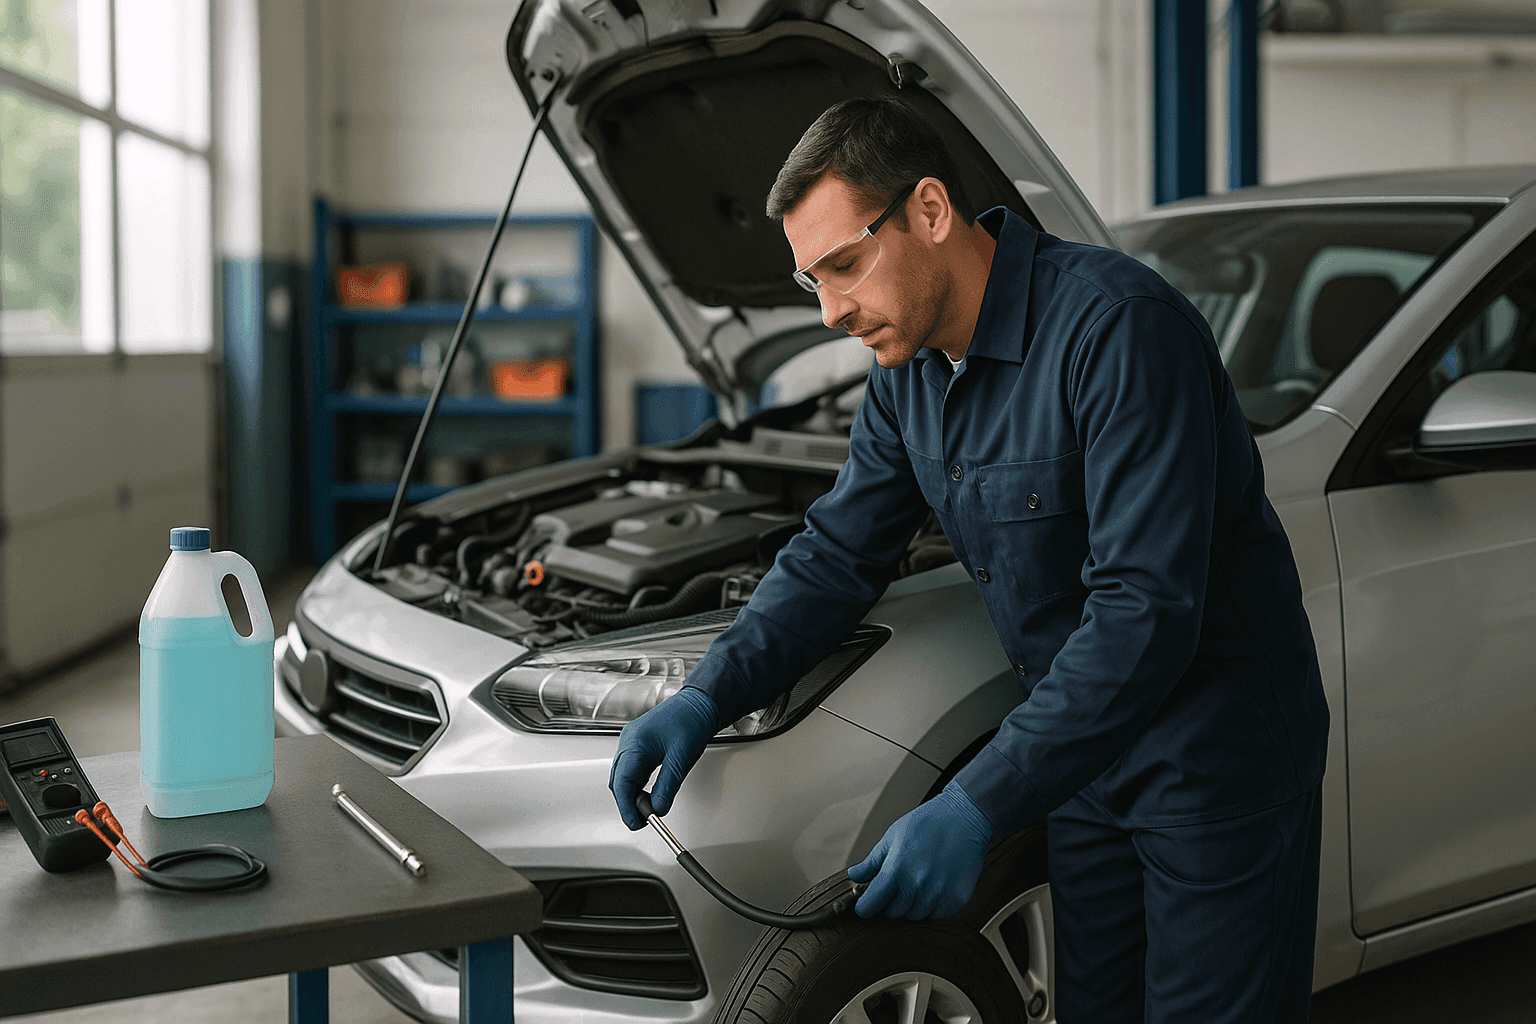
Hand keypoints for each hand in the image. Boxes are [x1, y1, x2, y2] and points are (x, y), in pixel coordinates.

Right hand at [609, 686, 720, 829]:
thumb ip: (667, 786)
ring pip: (623, 777)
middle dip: (628, 803)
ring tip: (648, 808)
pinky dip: (637, 785)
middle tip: (645, 819)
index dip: (627, 808)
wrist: (700, 703)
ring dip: (632, 794)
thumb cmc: (692, 721)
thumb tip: (658, 809)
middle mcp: (629, 742)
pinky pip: (632, 770)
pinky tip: (648, 793)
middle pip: (618, 782)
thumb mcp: (681, 758)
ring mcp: (632, 742)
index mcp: (635, 743)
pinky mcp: (639, 744)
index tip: (637, 823)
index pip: (622, 784)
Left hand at [847, 780, 995, 919]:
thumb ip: (873, 861)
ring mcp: (938, 894)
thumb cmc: (928, 823)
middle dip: (891, 903)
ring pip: (915, 916)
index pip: (871, 905)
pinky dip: (934, 907)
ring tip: (919, 883)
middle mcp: (917, 885)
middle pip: (893, 913)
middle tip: (899, 886)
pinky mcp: (957, 899)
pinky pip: (937, 916)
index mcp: (896, 869)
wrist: (965, 817)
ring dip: (913, 905)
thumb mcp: (893, 836)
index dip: (865, 907)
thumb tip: (854, 876)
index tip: (866, 905)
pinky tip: (935, 888)